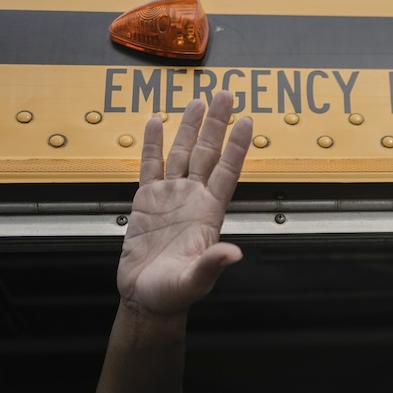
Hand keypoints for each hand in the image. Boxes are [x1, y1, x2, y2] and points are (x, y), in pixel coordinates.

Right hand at [117, 92, 252, 314]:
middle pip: (207, 153)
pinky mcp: (146, 200)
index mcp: (209, 214)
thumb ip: (212, 264)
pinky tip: (154, 122)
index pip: (227, 172)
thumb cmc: (173, 293)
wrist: (146, 298)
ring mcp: (170, 197)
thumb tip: (233, 254)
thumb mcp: (195, 280)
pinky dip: (151, 144)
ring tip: (197, 101)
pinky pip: (150, 165)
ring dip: (189, 128)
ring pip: (182, 153)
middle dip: (216, 124)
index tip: (247, 121)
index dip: (236, 146)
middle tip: (225, 94)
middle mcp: (193, 199)